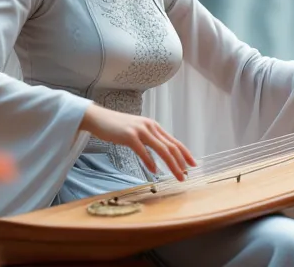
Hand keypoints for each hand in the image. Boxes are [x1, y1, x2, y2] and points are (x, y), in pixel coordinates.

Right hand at [79, 105, 196, 180]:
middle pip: (171, 147)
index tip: (193, 165)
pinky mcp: (129, 136)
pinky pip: (143, 151)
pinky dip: (150, 162)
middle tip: (186, 176)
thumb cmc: (119, 127)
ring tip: (177, 175)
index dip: (185, 153)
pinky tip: (154, 171)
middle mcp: (150, 127)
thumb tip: (163, 154)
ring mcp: (140, 130)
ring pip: (161, 149)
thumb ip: (151, 140)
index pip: (175, 141)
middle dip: (181, 163)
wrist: (100, 118)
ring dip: (171, 165)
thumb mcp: (139, 131)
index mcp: (154, 126)